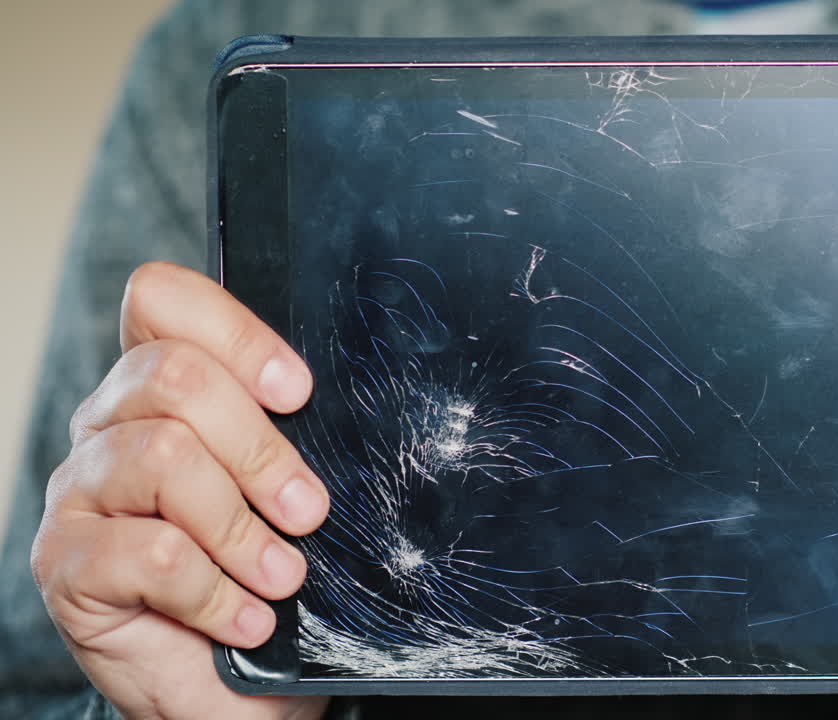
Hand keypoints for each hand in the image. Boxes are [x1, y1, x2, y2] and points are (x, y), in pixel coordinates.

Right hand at [30, 262, 330, 719]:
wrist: (236, 690)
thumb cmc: (269, 579)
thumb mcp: (290, 494)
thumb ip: (292, 436)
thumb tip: (333, 403)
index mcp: (158, 390)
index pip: (163, 301)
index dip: (236, 332)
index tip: (300, 392)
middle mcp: (108, 426)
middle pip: (174, 374)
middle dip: (261, 447)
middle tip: (309, 510)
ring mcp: (79, 492)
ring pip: (163, 456)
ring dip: (242, 526)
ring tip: (284, 575)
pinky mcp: (66, 562)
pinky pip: (151, 552)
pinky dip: (217, 591)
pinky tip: (248, 618)